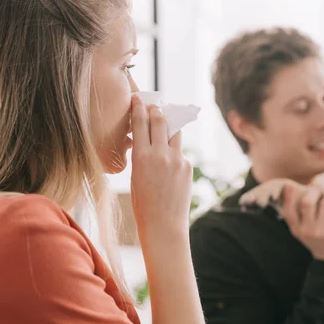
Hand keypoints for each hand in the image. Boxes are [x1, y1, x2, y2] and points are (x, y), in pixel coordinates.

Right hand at [130, 93, 192, 239]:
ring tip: (164, 124)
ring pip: (174, 133)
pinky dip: (174, 152)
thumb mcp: (135, 177)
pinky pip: (180, 153)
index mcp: (141, 156)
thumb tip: (146, 141)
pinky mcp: (188, 167)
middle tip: (154, 105)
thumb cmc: (143, 205)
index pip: (140, 123)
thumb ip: (141, 156)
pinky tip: (170, 163)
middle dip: (156, 110)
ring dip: (169, 126)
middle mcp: (161, 154)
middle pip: (160, 121)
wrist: (164, 225)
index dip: (139, 107)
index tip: (138, 98)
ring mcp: (178, 160)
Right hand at [281, 185, 323, 268]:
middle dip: (315, 190)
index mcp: (296, 230)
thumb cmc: (318, 243)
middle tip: (321, 187)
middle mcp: (306, 230)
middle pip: (307, 203)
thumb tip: (299, 194)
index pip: (288, 211)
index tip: (290, 185)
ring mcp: (321, 232)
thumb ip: (300, 217)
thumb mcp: (303, 233)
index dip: (288, 197)